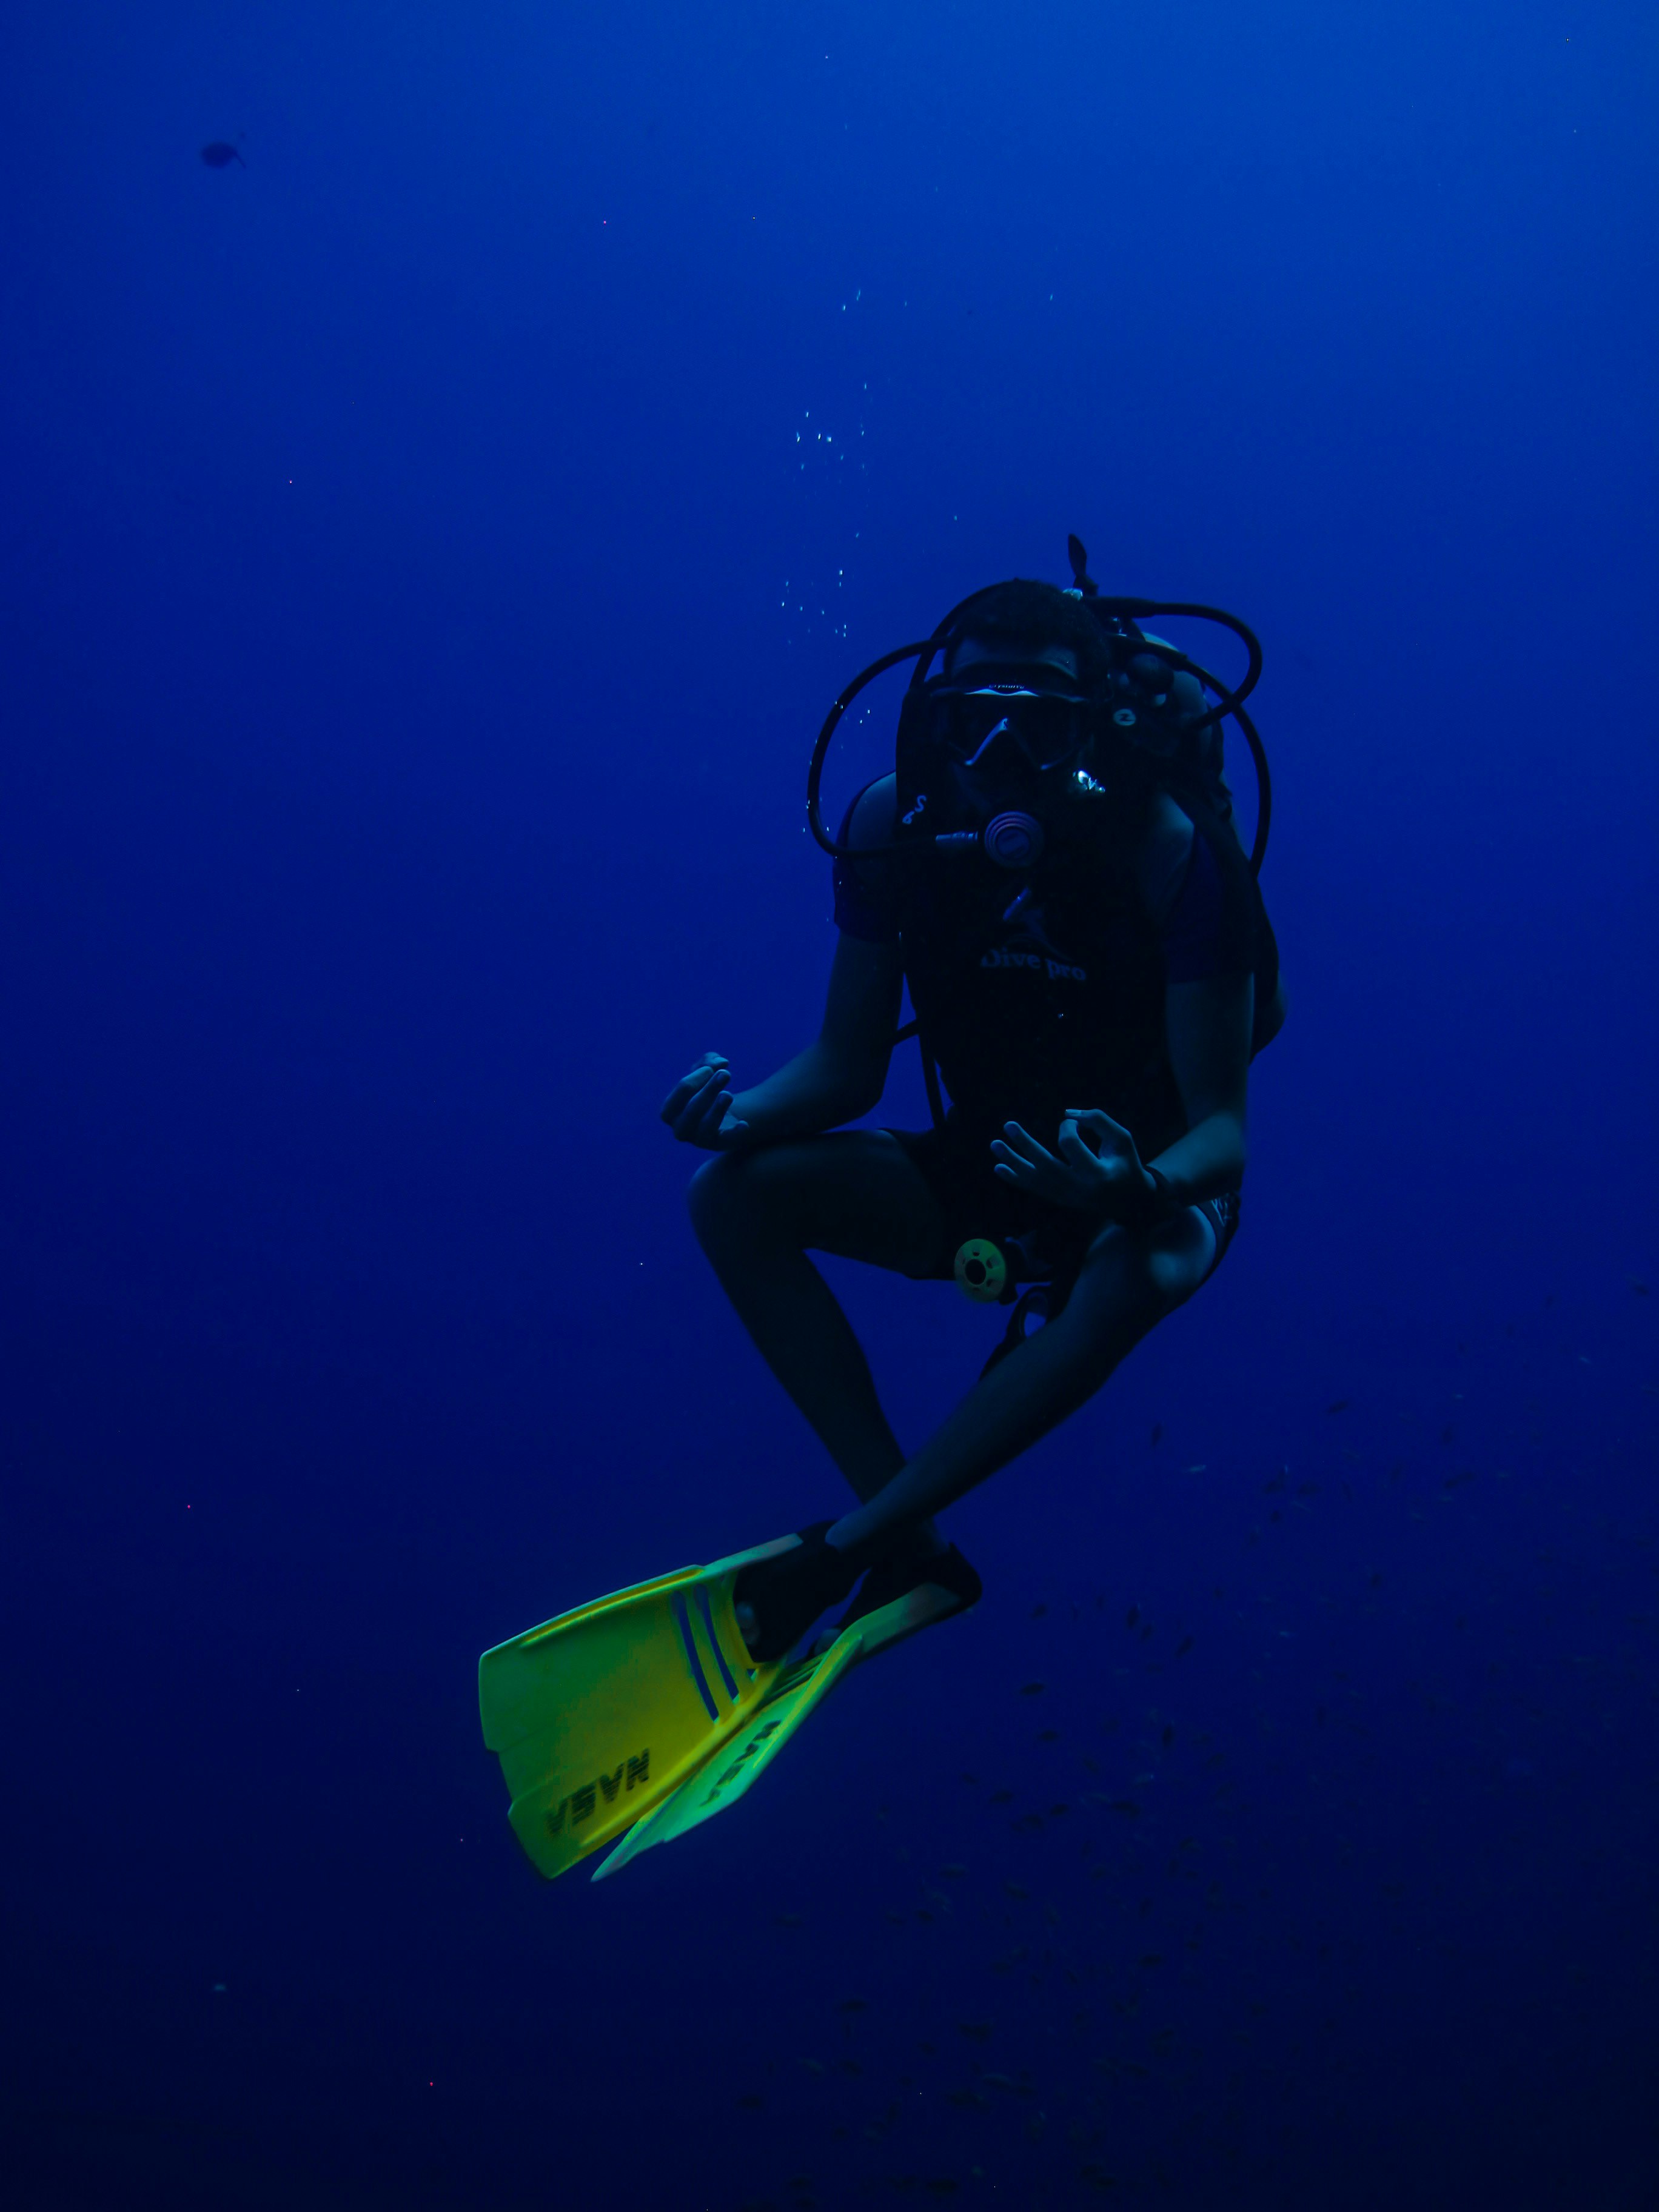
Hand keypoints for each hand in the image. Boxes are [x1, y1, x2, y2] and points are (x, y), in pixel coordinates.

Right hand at [660, 1051, 752, 1150]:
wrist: (720, 1116)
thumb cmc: (704, 1092)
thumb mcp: (702, 1074)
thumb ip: (708, 1063)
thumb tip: (721, 1061)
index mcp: (670, 1112)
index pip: (681, 1093)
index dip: (696, 1078)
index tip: (710, 1069)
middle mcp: (681, 1129)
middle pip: (693, 1109)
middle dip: (709, 1089)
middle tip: (726, 1074)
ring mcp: (700, 1139)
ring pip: (707, 1126)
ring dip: (718, 1109)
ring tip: (728, 1094)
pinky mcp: (720, 1144)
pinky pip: (727, 1140)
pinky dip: (735, 1132)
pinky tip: (744, 1124)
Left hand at [990, 1107, 1154, 1217]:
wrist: (1129, 1202)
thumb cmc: (1125, 1163)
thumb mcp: (1122, 1138)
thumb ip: (1099, 1121)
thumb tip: (1067, 1113)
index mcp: (1097, 1173)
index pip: (1070, 1145)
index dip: (1067, 1127)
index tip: (1072, 1121)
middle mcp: (1078, 1189)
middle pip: (1045, 1166)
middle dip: (1024, 1144)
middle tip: (1008, 1124)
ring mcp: (1066, 1198)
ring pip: (1034, 1180)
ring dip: (1012, 1161)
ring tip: (994, 1144)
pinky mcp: (1058, 1201)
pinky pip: (1033, 1189)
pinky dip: (1015, 1179)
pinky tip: (999, 1168)